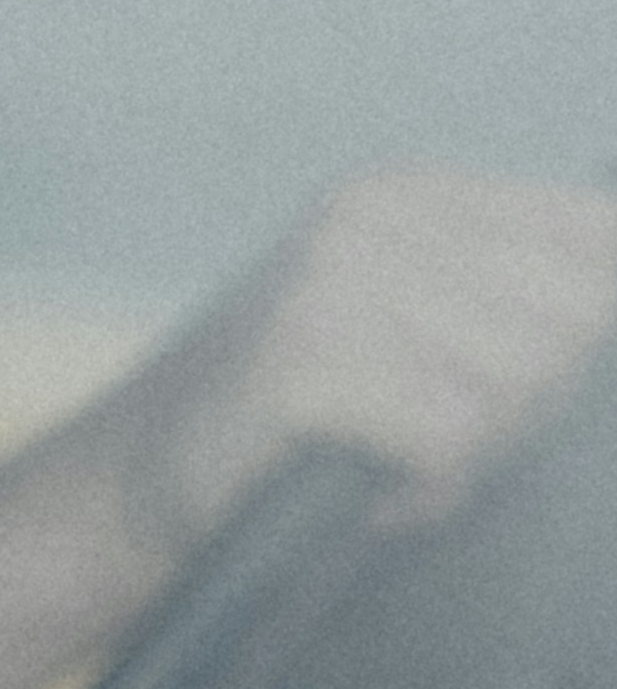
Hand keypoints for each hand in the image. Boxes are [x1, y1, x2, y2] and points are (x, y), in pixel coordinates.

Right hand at [0, 168, 616, 688]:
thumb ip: (513, 306)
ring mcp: (334, 281)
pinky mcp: (304, 358)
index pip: (598, 241)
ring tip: (388, 461)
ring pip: (522, 385)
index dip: (580, 341)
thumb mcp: (405, 331)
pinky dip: (421, 490)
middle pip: (573, 323)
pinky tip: (363, 490)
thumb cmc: (291, 430)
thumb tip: (606, 327)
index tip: (494, 394)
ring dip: (472, 456)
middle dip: (524, 410)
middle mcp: (374, 215)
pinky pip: (451, 438)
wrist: (120, 493)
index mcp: (411, 194)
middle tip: (429, 440)